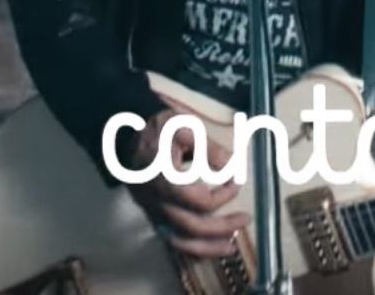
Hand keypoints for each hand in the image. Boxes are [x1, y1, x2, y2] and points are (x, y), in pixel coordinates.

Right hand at [125, 109, 246, 258]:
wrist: (129, 134)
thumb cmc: (159, 128)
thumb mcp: (185, 126)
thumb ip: (208, 148)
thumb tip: (230, 166)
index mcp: (163, 178)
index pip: (197, 200)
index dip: (222, 195)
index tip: (236, 181)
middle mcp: (155, 199)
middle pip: (189, 226)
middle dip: (221, 227)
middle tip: (245, 219)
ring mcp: (151, 210)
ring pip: (177, 241)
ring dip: (207, 247)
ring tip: (230, 246)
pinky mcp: (152, 214)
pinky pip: (170, 239)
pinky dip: (190, 248)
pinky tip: (208, 247)